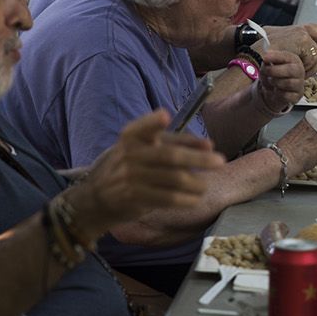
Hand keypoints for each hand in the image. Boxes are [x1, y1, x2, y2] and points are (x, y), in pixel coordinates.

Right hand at [72, 111, 225, 237]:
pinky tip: (195, 199)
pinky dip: (184, 199)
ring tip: (205, 186)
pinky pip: (166, 198)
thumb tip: (208, 144)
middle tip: (220, 161)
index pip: (141, 128)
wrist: (96, 197)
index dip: (152, 122)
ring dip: (195, 183)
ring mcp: (130, 177)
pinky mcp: (133, 197)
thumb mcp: (142, 148)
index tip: (165, 116)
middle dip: (198, 158)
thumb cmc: (128, 166)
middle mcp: (129, 155)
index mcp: (130, 138)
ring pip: (172, 179)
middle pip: (169, 156)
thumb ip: (173, 142)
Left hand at [255, 49, 306, 114]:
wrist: (276, 90)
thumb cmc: (275, 74)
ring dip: (275, 82)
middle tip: (265, 71)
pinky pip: (286, 95)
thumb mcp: (270, 64)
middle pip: (290, 70)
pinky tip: (274, 90)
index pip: (287, 57)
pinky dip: (277, 93)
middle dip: (274, 70)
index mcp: (293, 60)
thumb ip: (268, 60)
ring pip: (288, 83)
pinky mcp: (297, 96)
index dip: (275, 56)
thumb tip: (266, 58)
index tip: (264, 58)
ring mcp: (299, 84)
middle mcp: (299, 71)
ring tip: (270, 81)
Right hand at [262, 24, 316, 71]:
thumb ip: (309, 50)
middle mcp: (308, 27)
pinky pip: (313, 57)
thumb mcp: (296, 49)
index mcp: (309, 28)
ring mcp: (305, 32)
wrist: (260, 50)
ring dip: (315, 65)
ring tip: (308, 71)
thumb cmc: (275, 51)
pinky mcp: (302, 39)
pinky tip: (300, 70)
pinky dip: (308, 66)